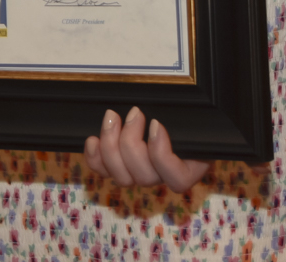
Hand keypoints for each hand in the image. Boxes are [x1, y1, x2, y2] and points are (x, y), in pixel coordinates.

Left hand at [84, 106, 208, 193]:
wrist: (175, 106)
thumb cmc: (187, 108)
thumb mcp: (192, 110)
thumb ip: (188, 114)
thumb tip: (175, 112)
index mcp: (191, 165)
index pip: (178, 179)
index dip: (161, 155)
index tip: (155, 124)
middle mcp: (165, 175)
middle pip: (145, 177)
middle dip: (131, 143)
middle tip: (133, 113)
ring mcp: (142, 173)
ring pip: (123, 178)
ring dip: (112, 146)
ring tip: (112, 117)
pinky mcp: (121, 166)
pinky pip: (105, 172)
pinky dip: (96, 159)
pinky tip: (93, 140)